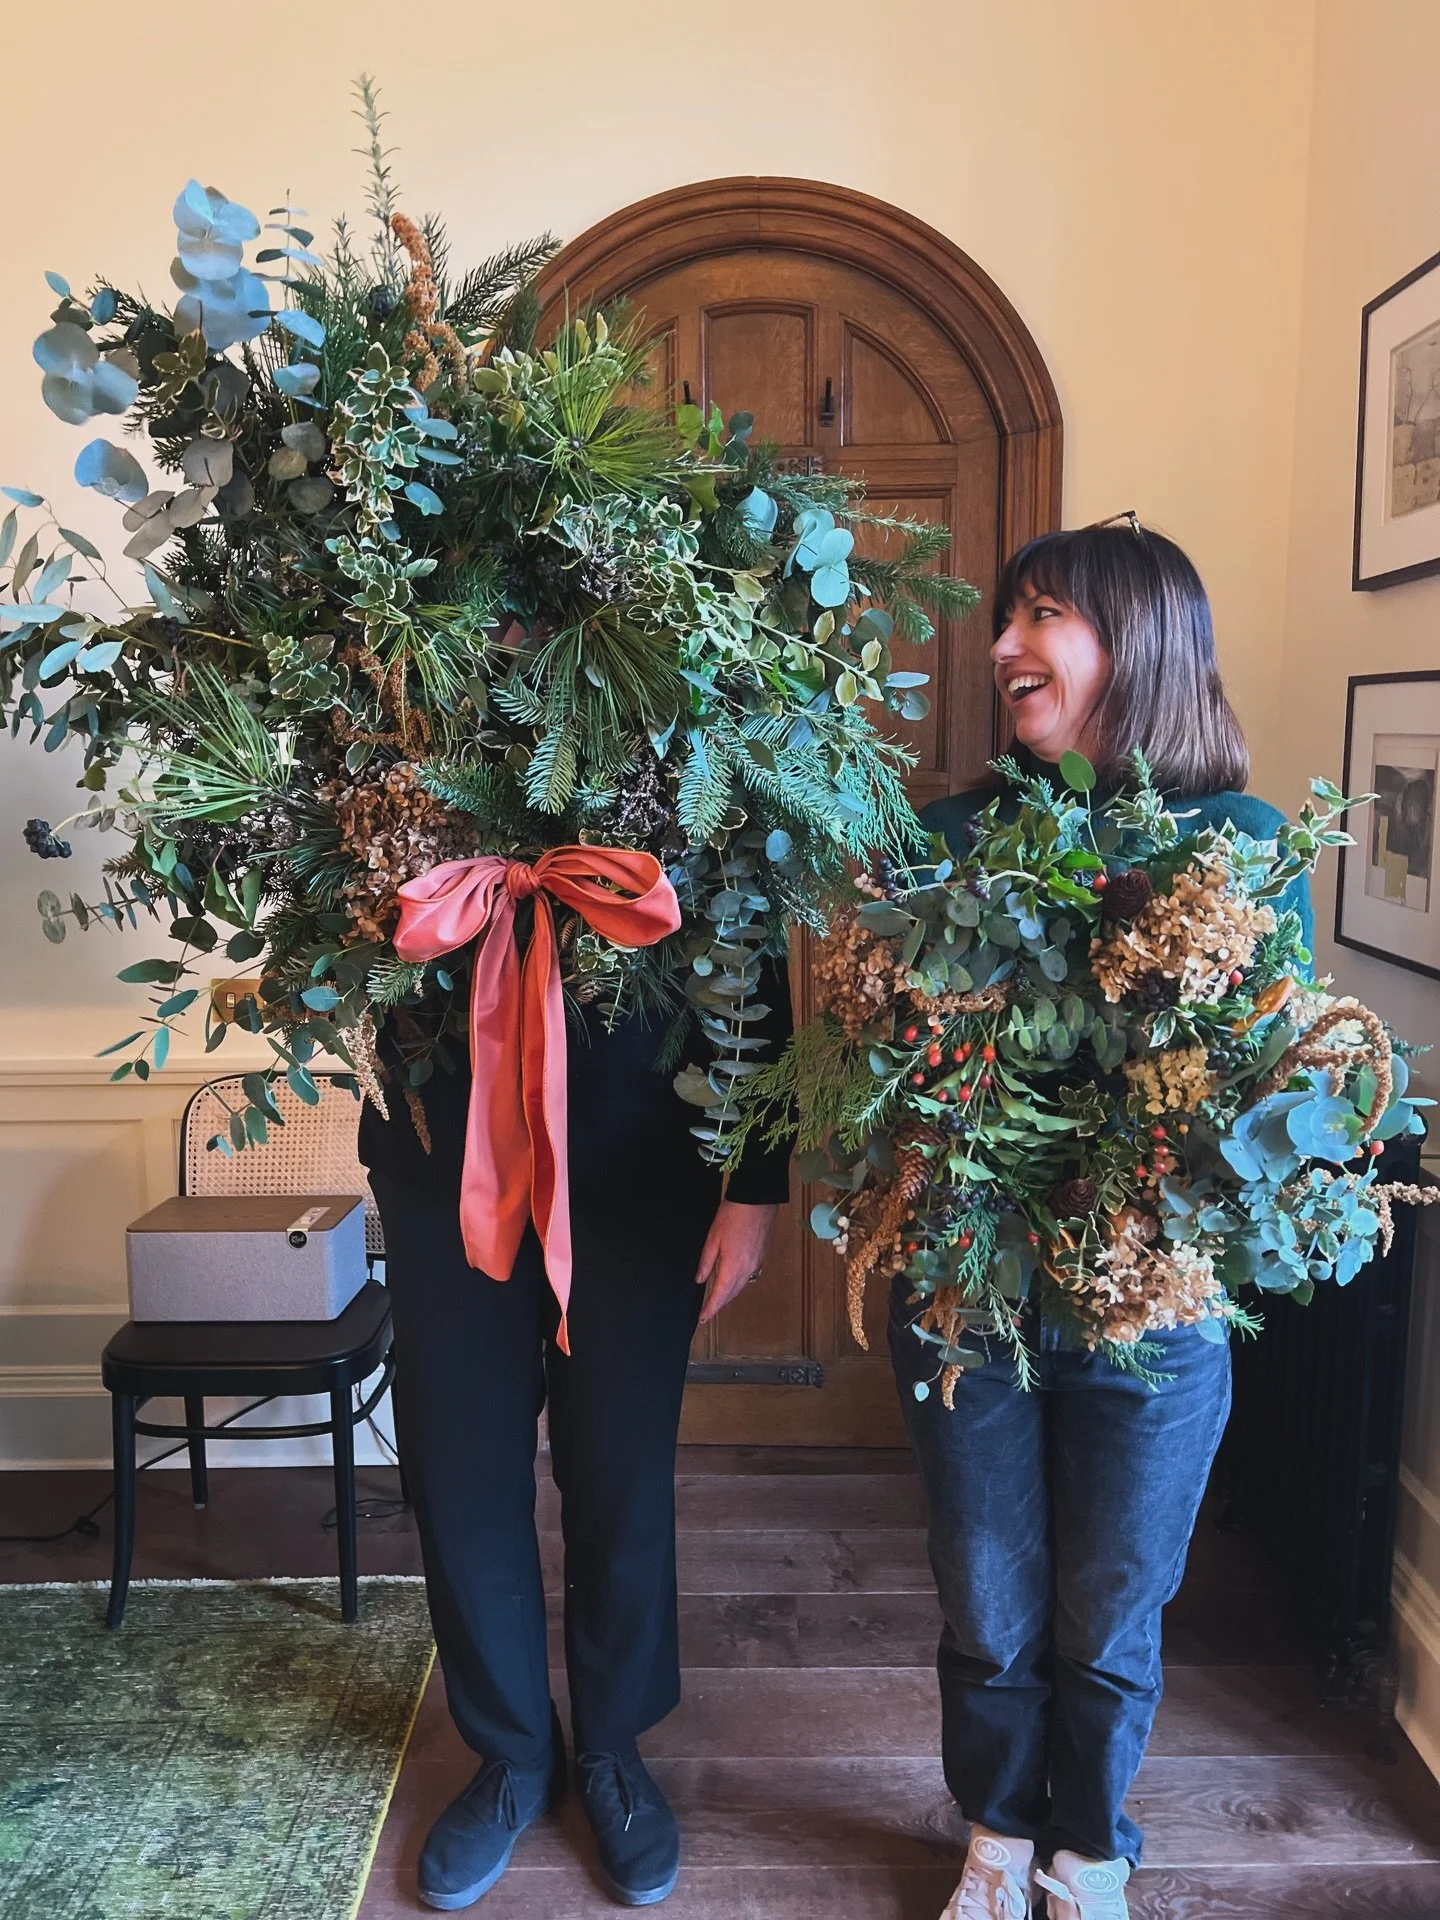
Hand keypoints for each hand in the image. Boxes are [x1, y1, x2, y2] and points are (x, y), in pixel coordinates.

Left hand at [694, 1200, 779, 1324]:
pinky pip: (748, 1276)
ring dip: (730, 1294)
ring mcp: (756, 1263)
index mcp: (733, 1266)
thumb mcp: (712, 1238)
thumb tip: (700, 1279)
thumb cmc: (733, 1215)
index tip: (702, 1318)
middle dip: (720, 1304)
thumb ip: (706, 1262)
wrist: (757, 1200)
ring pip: (741, 1286)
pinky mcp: (761, 1255)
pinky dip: (738, 1282)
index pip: (720, 1295)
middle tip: (708, 1311)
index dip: (710, 1309)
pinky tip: (732, 1280)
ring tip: (718, 1299)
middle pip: (732, 1294)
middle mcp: (747, 1269)